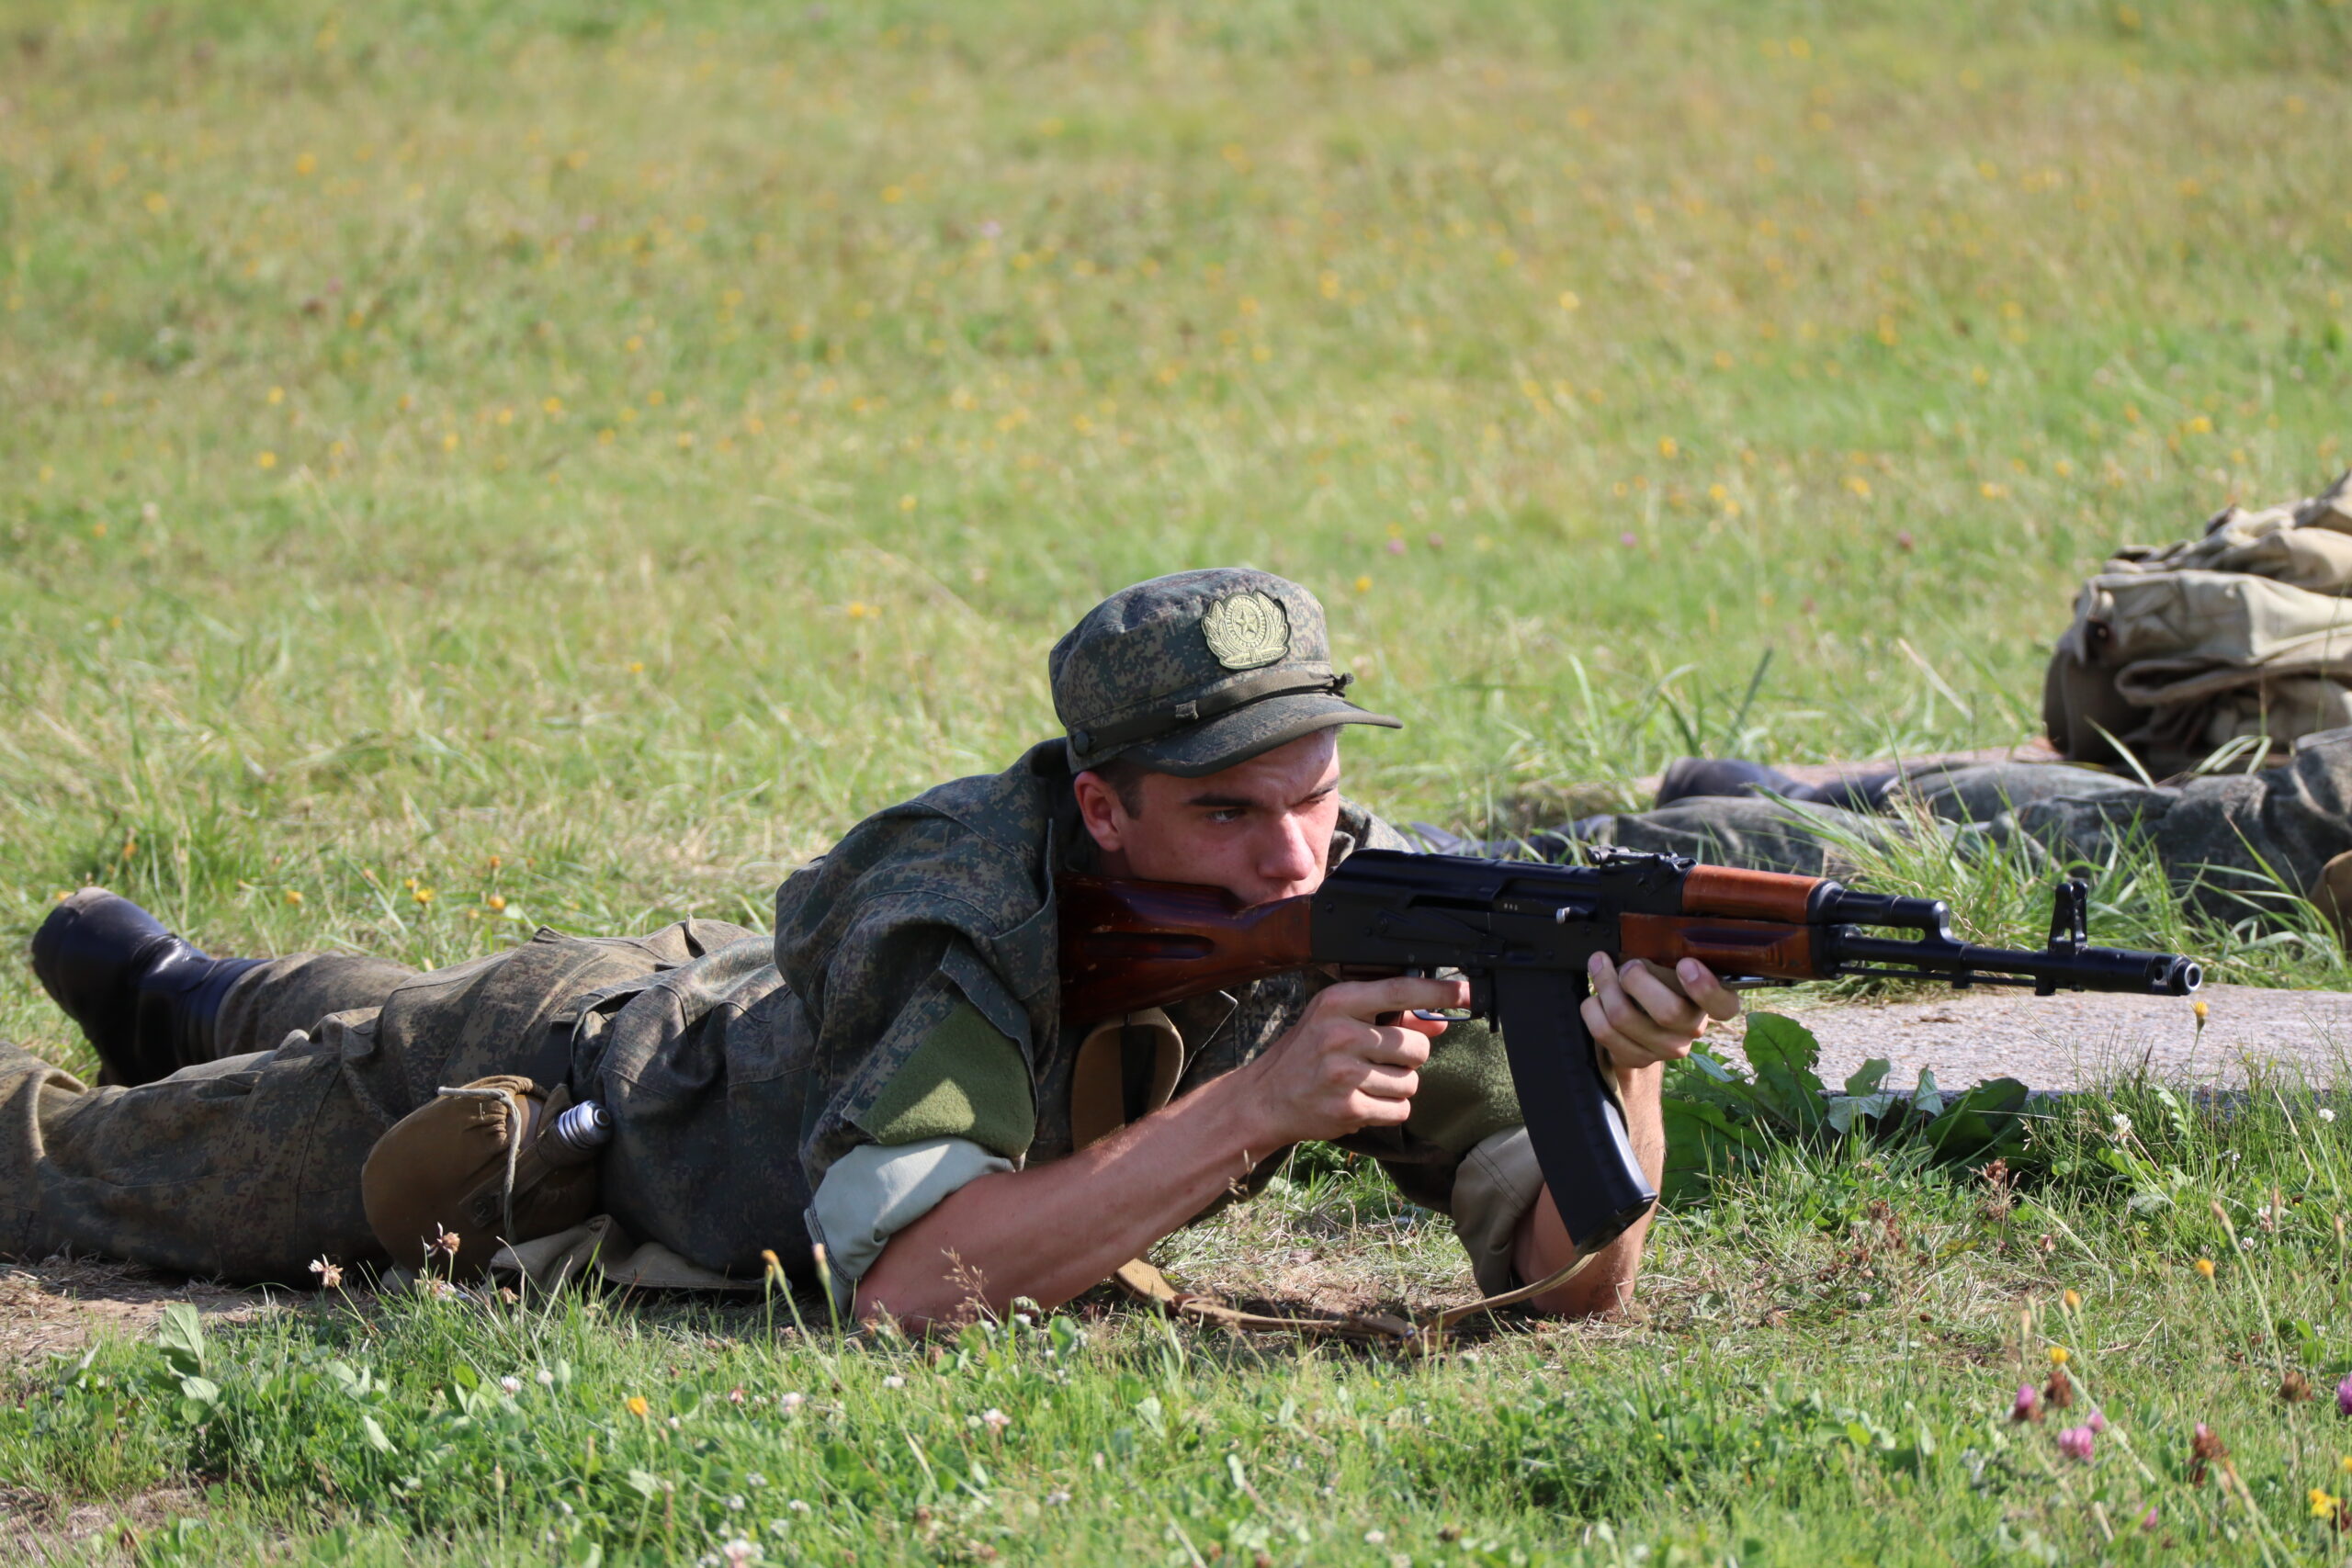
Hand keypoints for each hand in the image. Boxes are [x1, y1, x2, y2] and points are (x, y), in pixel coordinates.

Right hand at [1242, 975, 1469, 1144]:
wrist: (1266, 1098)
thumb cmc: (1306, 1054)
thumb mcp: (1339, 1023)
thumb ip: (1389, 1018)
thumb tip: (1438, 1024)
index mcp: (1338, 1003)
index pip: (1399, 990)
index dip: (1438, 991)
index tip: (1466, 991)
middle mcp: (1340, 1034)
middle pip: (1415, 1046)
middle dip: (1410, 1057)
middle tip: (1382, 1059)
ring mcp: (1343, 1073)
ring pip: (1411, 1082)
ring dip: (1397, 1086)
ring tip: (1367, 1082)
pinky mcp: (1348, 1108)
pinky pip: (1399, 1109)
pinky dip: (1389, 1109)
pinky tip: (1364, 1101)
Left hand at [1581, 954, 1740, 1071]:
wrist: (1643, 1025)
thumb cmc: (1660, 982)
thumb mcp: (1671, 967)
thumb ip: (1667, 958)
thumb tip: (1641, 943)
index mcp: (1710, 1004)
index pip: (1723, 1005)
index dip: (1705, 987)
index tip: (1685, 964)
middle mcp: (1692, 1030)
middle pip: (1667, 1012)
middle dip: (1636, 979)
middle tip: (1627, 965)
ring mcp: (1666, 1049)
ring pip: (1624, 1018)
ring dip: (1605, 986)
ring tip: (1600, 969)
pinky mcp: (1638, 1058)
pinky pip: (1604, 1032)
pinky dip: (1592, 1008)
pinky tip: (1595, 998)